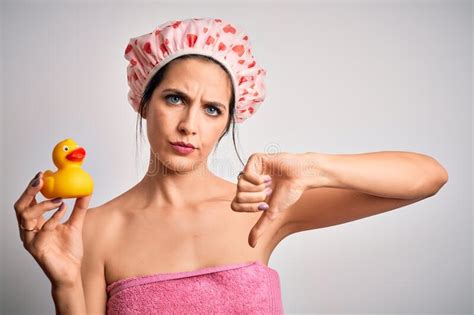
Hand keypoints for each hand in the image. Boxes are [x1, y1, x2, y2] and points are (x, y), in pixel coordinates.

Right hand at [13, 171, 91, 287]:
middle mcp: (29, 230)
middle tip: (41, 180)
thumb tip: (86, 190)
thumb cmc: (68, 250)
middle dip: (29, 191)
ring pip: (26, 217)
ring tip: (59, 199)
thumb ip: (79, 208)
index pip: (28, 201)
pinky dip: (52, 218)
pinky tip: (63, 211)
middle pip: (20, 206)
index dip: (33, 187)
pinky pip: (41, 230)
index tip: (42, 174)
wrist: (71, 272)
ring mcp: (30, 240)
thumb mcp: (76, 223)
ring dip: (42, 204)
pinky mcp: (36, 249)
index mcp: (36, 223)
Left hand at [231, 152, 312, 247]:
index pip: (235, 204)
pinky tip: (267, 177)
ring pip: (240, 185)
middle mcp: (247, 181)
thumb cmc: (289, 192)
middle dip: (256, 198)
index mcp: (249, 193)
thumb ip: (260, 226)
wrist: (301, 177)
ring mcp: (250, 170)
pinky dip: (258, 179)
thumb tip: (251, 243)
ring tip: (269, 184)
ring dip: (258, 189)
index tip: (264, 205)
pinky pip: (246, 173)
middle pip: (238, 196)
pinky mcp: (254, 159)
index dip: (249, 208)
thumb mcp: (272, 213)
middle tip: (268, 192)